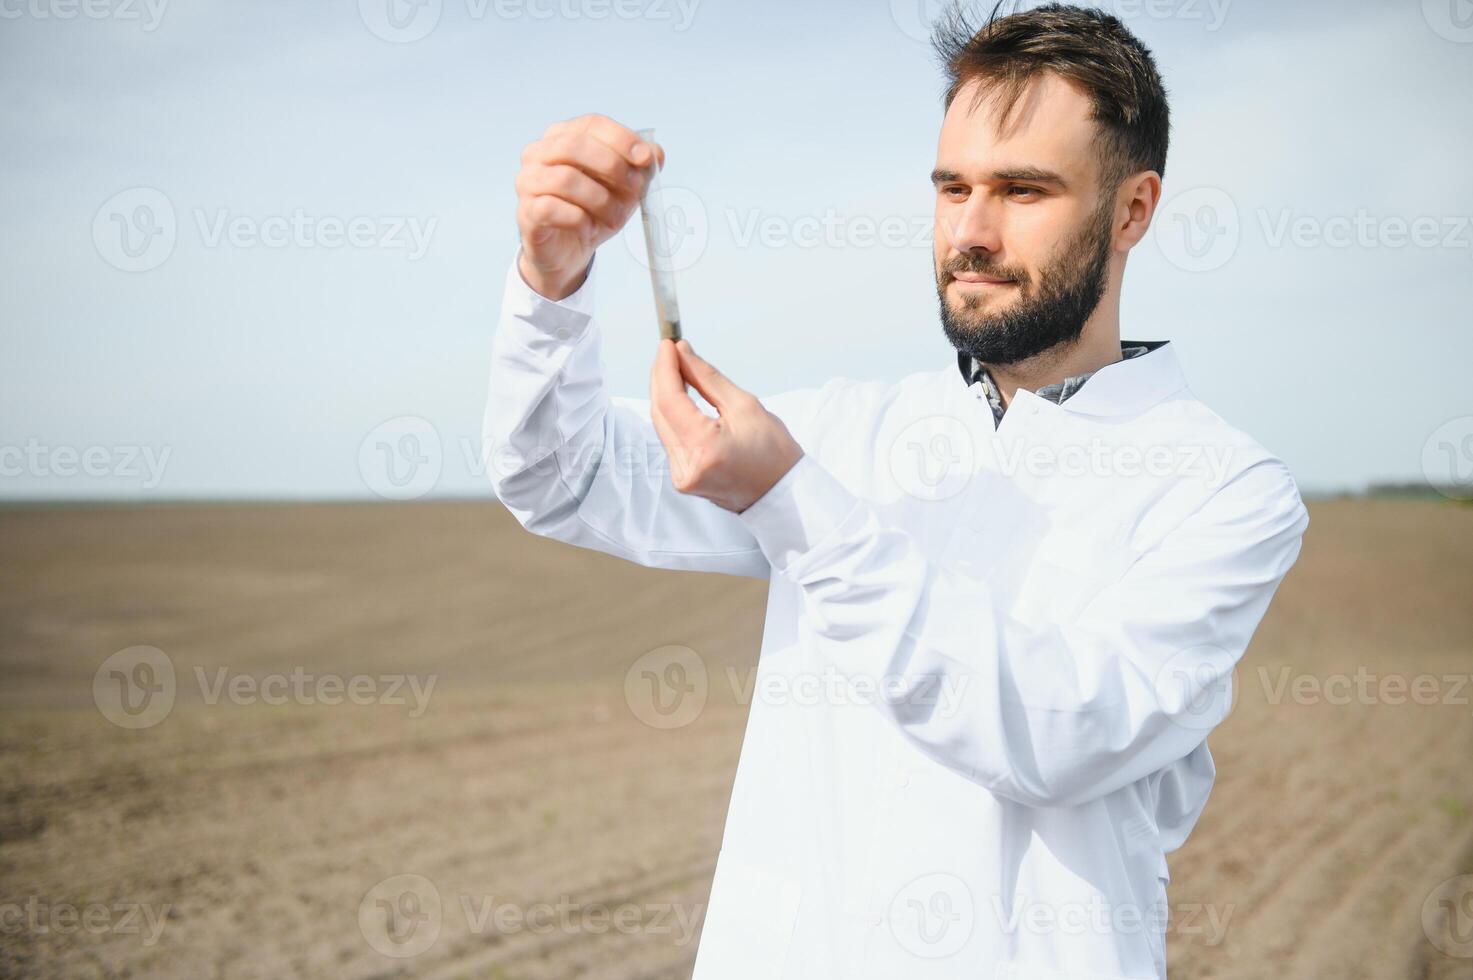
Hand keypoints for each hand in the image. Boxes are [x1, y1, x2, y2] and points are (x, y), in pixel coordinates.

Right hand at [515, 114, 663, 300]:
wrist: (567, 251)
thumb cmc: (593, 210)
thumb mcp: (624, 187)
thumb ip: (639, 167)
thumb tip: (655, 154)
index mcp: (562, 136)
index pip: (592, 124)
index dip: (622, 138)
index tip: (645, 159)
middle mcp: (539, 153)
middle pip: (575, 145)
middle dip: (612, 166)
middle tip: (635, 189)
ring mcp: (528, 181)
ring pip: (565, 179)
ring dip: (600, 200)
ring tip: (616, 218)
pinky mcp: (527, 211)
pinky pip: (553, 208)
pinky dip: (579, 219)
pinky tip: (590, 228)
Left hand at [649, 339, 804, 513]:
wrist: (782, 493)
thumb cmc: (773, 453)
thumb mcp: (744, 406)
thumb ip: (706, 379)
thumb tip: (682, 354)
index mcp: (704, 449)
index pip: (670, 400)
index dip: (665, 369)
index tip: (668, 345)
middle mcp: (686, 467)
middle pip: (660, 412)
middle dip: (662, 378)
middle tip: (670, 351)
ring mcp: (681, 477)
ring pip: (662, 424)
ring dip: (665, 394)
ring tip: (676, 368)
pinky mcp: (682, 479)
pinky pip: (669, 438)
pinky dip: (672, 415)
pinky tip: (679, 396)